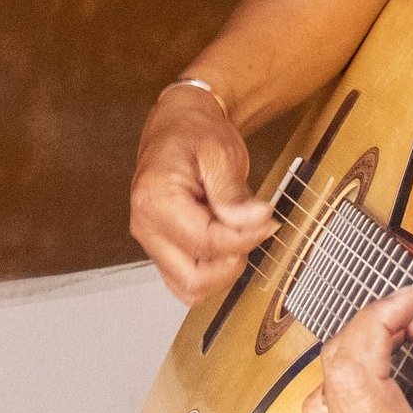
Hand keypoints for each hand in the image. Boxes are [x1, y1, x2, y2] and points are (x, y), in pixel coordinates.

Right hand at [128, 81, 276, 302]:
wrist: (179, 124)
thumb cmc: (194, 133)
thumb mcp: (220, 153)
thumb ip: (234, 194)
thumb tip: (256, 221)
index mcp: (154, 198)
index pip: (205, 242)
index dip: (244, 238)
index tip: (267, 222)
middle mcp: (145, 224)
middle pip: (193, 278)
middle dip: (230, 262)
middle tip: (250, 232)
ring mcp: (150, 240)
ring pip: (189, 287)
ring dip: (221, 272)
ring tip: (235, 234)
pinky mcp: (160, 248)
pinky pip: (185, 281)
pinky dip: (210, 274)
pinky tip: (224, 244)